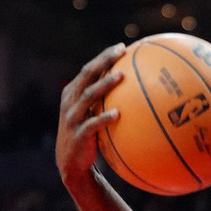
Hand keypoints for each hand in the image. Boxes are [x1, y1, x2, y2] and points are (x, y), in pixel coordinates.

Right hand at [56, 43, 125, 185]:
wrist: (72, 164)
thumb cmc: (89, 135)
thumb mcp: (93, 114)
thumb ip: (107, 101)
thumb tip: (140, 89)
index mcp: (73, 94)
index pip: (88, 70)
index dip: (103, 57)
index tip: (122, 47)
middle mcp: (70, 102)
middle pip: (86, 76)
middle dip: (102, 61)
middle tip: (121, 52)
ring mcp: (72, 118)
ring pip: (88, 96)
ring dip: (104, 85)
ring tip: (120, 76)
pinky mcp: (78, 135)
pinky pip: (92, 125)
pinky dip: (103, 118)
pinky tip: (118, 114)